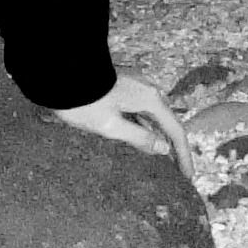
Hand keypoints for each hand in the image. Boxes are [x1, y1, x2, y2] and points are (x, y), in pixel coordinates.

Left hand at [53, 70, 193, 178]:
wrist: (60, 72)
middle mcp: (146, 88)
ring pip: (153, 114)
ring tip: (162, 156)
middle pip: (167, 120)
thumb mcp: (111, 126)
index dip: (183, 154)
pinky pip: (140, 108)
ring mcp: (134, 83)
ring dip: (158, 135)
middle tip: (178, 169)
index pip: (175, 130)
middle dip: (173, 145)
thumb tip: (163, 148)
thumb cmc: (84, 102)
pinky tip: (141, 136)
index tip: (188, 176)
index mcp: (149, 98)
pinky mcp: (122, 84)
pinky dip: (145, 125)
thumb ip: (139, 138)